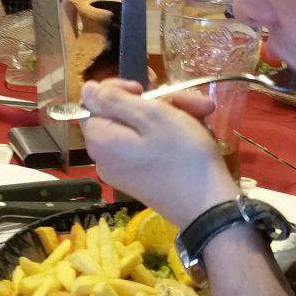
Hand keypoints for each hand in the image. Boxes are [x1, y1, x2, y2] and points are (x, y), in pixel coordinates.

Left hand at [80, 79, 237, 227]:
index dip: (121, 90)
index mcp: (100, 140)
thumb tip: (87, 89)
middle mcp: (104, 158)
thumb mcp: (152, 116)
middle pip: (123, 115)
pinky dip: (170, 135)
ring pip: (141, 128)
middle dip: (158, 103)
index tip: (147, 90)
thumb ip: (115, 100)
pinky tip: (196, 130)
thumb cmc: (182, 154)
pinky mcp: (141, 180)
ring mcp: (123, 171)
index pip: (95, 102)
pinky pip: (148, 147)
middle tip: (191, 102)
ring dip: (171, 115)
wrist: (208, 207)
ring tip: (202, 113)